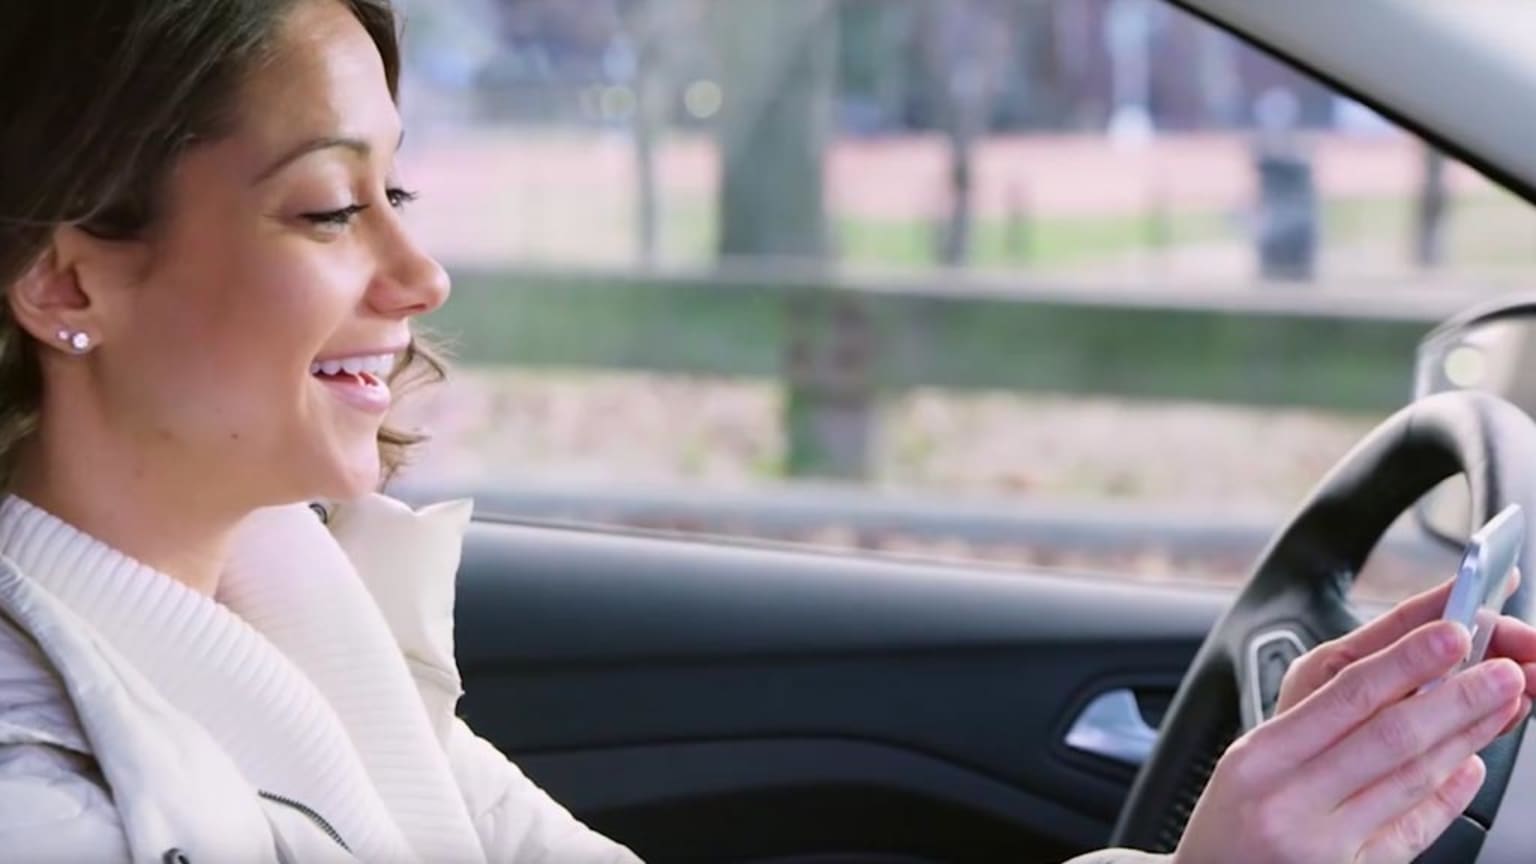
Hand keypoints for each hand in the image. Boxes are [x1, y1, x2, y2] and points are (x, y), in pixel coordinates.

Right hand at [1173, 576, 1535, 863]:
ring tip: (1501, 706)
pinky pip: (1413, 833)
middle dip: (1457, 698)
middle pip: (1390, 737)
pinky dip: (1448, 798)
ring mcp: (1325, 846)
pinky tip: (1471, 770)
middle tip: (1503, 669)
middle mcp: (1291, 802)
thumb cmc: (1229, 820)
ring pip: (1412, 781)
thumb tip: (1398, 674)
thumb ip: (1314, 720)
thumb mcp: (1249, 760)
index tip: (1452, 631)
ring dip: (1466, 738)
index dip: (1406, 659)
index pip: (1346, 695)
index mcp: (1260, 756)